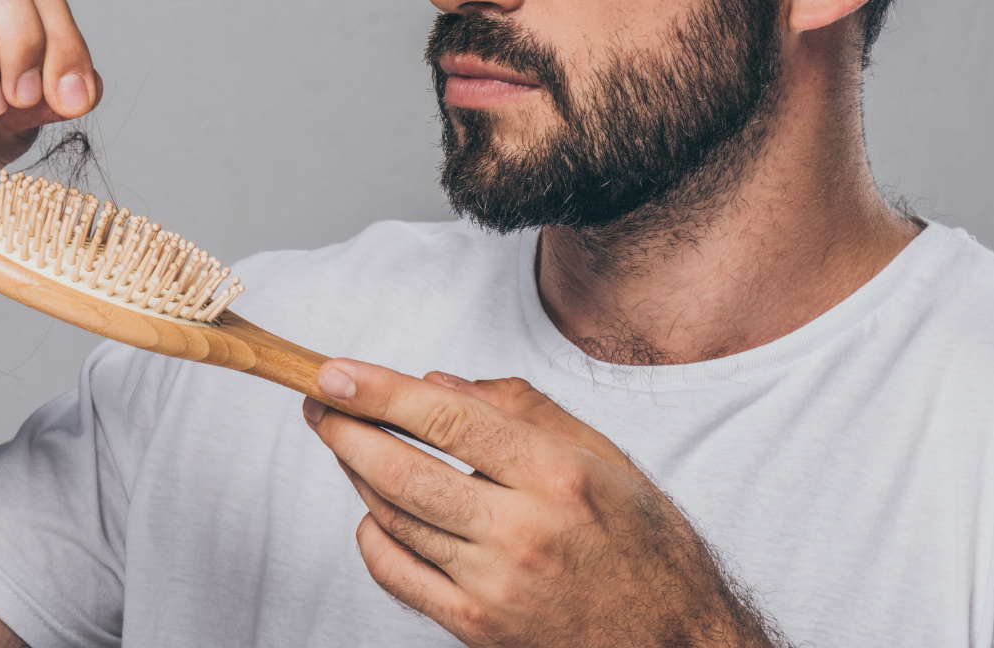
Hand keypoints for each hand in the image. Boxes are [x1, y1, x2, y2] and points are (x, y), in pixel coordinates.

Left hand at [303, 361, 778, 647]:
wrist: (675, 644)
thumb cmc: (645, 546)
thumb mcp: (605, 458)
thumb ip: (523, 409)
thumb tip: (439, 384)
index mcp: (557, 476)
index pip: (446, 419)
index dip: (380, 392)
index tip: (334, 373)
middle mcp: (521, 530)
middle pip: (403, 470)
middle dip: (345, 430)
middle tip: (318, 405)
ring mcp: (494, 585)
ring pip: (393, 518)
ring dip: (356, 475)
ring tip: (346, 445)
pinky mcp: (476, 628)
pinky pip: (398, 575)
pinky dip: (372, 538)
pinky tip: (373, 514)